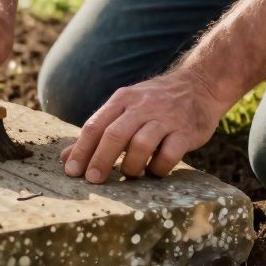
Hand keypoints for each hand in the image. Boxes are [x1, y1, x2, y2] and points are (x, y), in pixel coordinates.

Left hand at [61, 70, 224, 181]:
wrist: (199, 84)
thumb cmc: (154, 103)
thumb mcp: (124, 108)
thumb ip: (97, 132)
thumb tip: (66, 158)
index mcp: (122, 100)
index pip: (95, 125)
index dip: (81, 150)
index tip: (72, 172)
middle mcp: (142, 106)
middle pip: (115, 135)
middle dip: (100, 160)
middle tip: (93, 180)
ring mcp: (165, 118)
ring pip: (141, 144)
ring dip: (131, 166)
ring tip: (129, 174)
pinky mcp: (186, 131)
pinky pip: (169, 154)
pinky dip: (158, 168)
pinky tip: (154, 171)